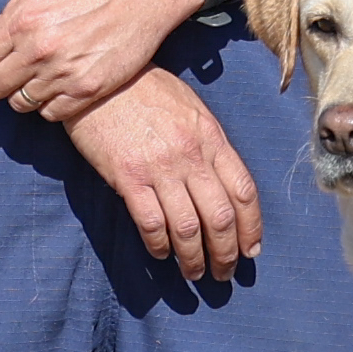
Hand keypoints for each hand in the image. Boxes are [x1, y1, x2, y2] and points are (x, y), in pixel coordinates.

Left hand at [0, 0, 204, 123]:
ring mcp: (65, 73)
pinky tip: (58, 83)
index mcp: (20, 19)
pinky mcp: (89, 89)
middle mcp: (38, 50)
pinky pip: (52, 114)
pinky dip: (50, 104)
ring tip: (35, 73)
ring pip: (20, 104)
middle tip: (11, 64)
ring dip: (22, 92)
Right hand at [67, 69, 263, 281]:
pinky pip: (151, 222)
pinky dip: (159, 244)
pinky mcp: (128, 177)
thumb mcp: (190, 108)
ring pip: (188, 226)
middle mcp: (191, 155)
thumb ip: (208, 144)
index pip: (244, 191)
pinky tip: (162, 254)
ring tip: (195, 273)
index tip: (251, 249)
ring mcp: (160, 167)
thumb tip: (220, 182)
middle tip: (224, 273)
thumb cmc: (145, 90)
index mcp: (212, 137)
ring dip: (194, 257)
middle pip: (220, 216)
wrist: (100, 78)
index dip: (251, 226)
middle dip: (226, 252)